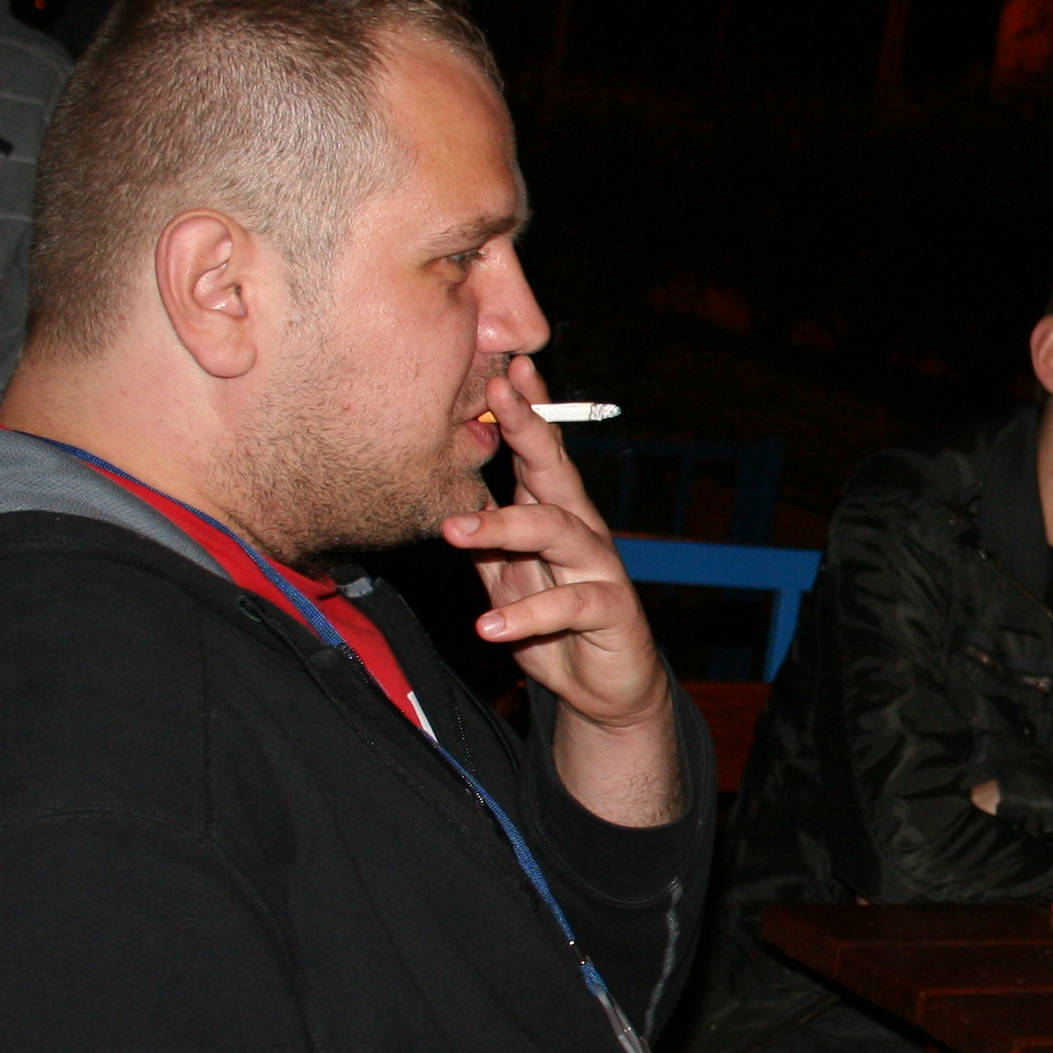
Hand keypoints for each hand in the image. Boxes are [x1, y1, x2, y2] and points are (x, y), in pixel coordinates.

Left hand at [445, 356, 681, 825]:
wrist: (606, 686)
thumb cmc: (554, 621)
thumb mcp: (507, 574)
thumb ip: (483, 536)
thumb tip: (440, 493)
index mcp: (555, 511)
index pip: (539, 451)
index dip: (523, 409)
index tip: (502, 367)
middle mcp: (581, 528)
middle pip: (555, 470)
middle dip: (527, 428)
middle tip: (494, 395)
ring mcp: (599, 566)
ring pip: (558, 531)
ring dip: (505, 527)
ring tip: (457, 532)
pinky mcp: (612, 610)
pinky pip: (570, 606)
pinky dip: (527, 616)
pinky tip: (489, 625)